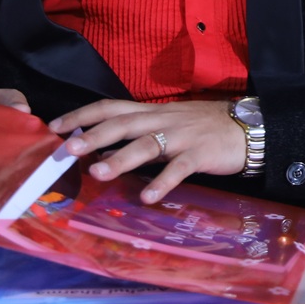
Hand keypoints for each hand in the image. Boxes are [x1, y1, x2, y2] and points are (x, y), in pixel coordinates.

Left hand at [50, 99, 245, 203]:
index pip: (112, 107)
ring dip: (122, 158)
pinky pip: (180, 167)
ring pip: (148, 144)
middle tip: (67, 149)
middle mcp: (164, 120)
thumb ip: (140, 133)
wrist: (249, 127)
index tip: (54, 127)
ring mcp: (183, 136)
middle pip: (123, 124)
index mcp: (154, 112)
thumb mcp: (170, 123)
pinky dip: (163, 182)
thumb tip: (103, 148)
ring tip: (99, 172)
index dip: (83, 115)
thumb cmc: (206, 127)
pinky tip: (148, 196)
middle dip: (93, 135)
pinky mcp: (202, 153)